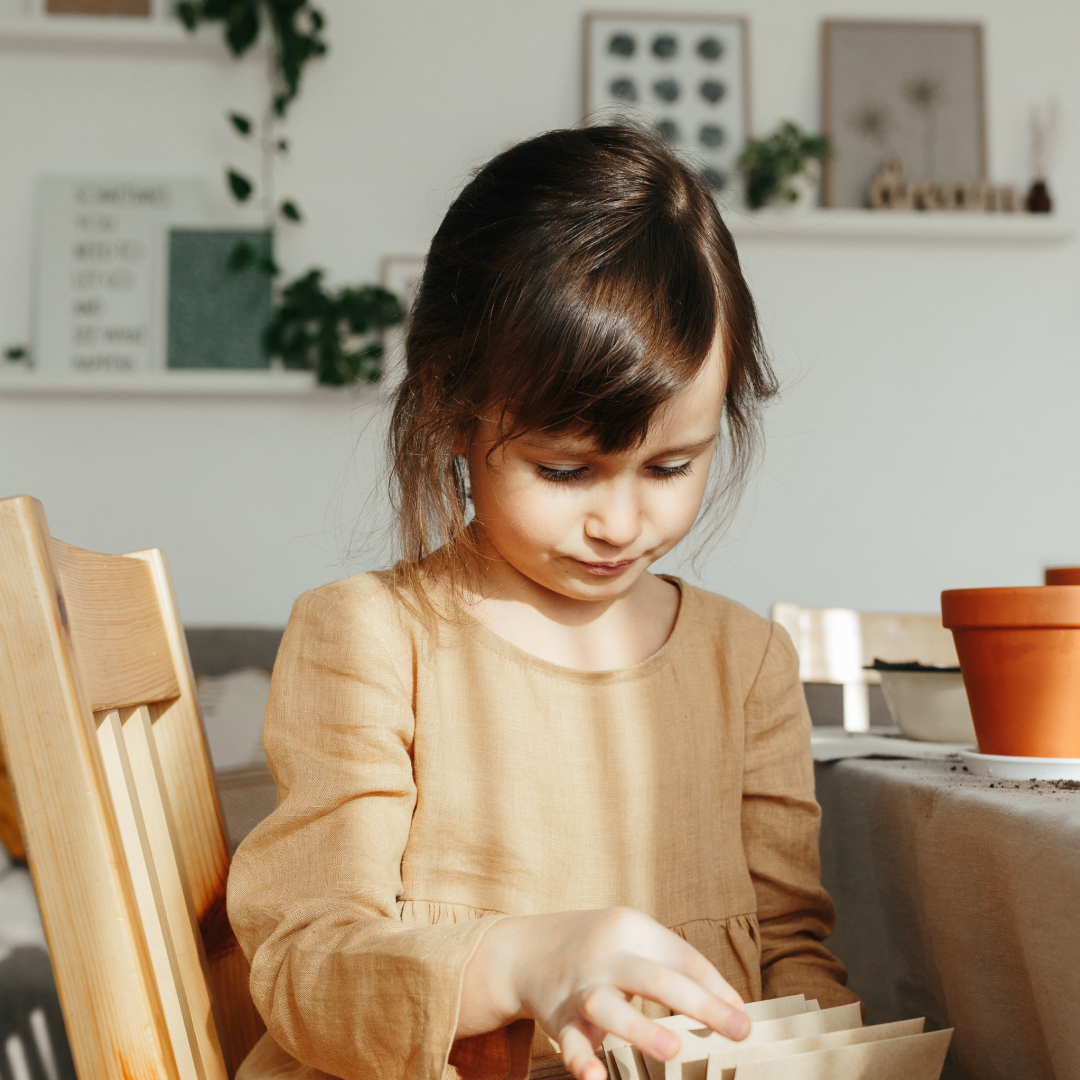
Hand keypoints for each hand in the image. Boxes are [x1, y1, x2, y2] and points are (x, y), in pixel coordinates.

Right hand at [457, 907, 749, 1079]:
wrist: (525, 950)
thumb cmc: (600, 948)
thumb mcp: (636, 940)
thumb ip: (682, 968)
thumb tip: (736, 1009)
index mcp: (631, 930)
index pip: (682, 958)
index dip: (716, 989)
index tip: (745, 1023)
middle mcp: (606, 956)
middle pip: (654, 977)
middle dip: (698, 1004)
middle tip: (737, 1030)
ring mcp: (580, 988)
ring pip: (609, 1008)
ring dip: (641, 1028)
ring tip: (673, 1047)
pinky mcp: (558, 1019)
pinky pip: (569, 1043)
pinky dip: (581, 1061)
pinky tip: (596, 1079)